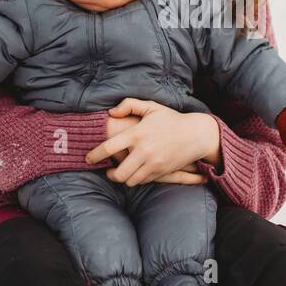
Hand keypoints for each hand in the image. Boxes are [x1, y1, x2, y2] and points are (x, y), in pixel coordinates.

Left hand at [85, 99, 219, 186]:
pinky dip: (136, 179)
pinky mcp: (162, 172)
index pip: (109, 148)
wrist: (197, 134)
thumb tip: (111, 112)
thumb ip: (129, 105)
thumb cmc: (171, 119)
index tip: (88, 158)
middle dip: (110, 174)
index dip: (94, 155)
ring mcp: (153, 163)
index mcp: (137, 133)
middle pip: (118, 173)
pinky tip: (135, 172)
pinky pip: (143, 181)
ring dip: (123, 178)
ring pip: (130, 180)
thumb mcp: (151, 106)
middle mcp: (144, 151)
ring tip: (119, 173)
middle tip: (107, 170)